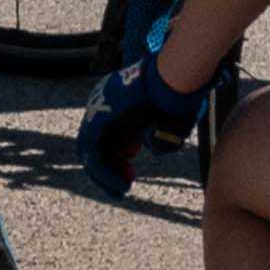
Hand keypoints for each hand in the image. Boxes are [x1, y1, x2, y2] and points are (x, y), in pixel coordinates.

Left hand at [79, 43, 209, 196]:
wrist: (174, 79)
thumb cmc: (179, 98)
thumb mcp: (169, 121)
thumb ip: (158, 134)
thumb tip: (148, 144)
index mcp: (119, 101)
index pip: (107, 134)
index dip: (117, 158)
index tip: (129, 174)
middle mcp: (104, 104)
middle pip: (97, 143)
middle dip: (109, 168)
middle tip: (122, 187)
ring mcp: (98, 108)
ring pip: (90, 151)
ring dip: (105, 175)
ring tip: (120, 190)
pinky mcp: (97, 118)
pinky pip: (91, 152)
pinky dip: (103, 172)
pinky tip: (120, 185)